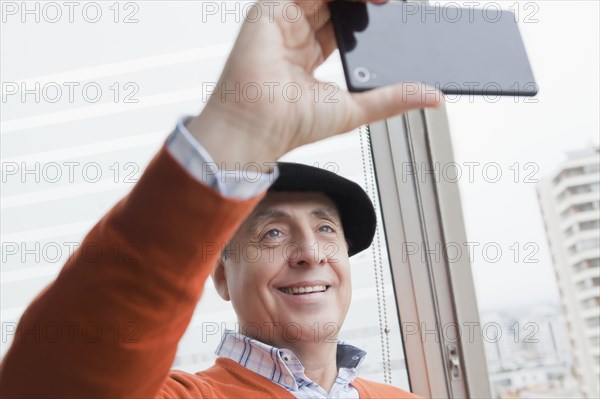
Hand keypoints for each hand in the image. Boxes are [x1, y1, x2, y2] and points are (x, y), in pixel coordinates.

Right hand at [187, 0, 441, 168]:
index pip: (345, 18)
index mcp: (310, 52)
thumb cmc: (291, 124)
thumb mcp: (356, 108)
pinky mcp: (271, 9)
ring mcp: (284, 18)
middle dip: (365, 1)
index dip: (370, 10)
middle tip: (392, 1)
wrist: (258, 129)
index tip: (395, 9)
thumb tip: (432, 97)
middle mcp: (297, 32)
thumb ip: (393, 97)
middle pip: (336, 0)